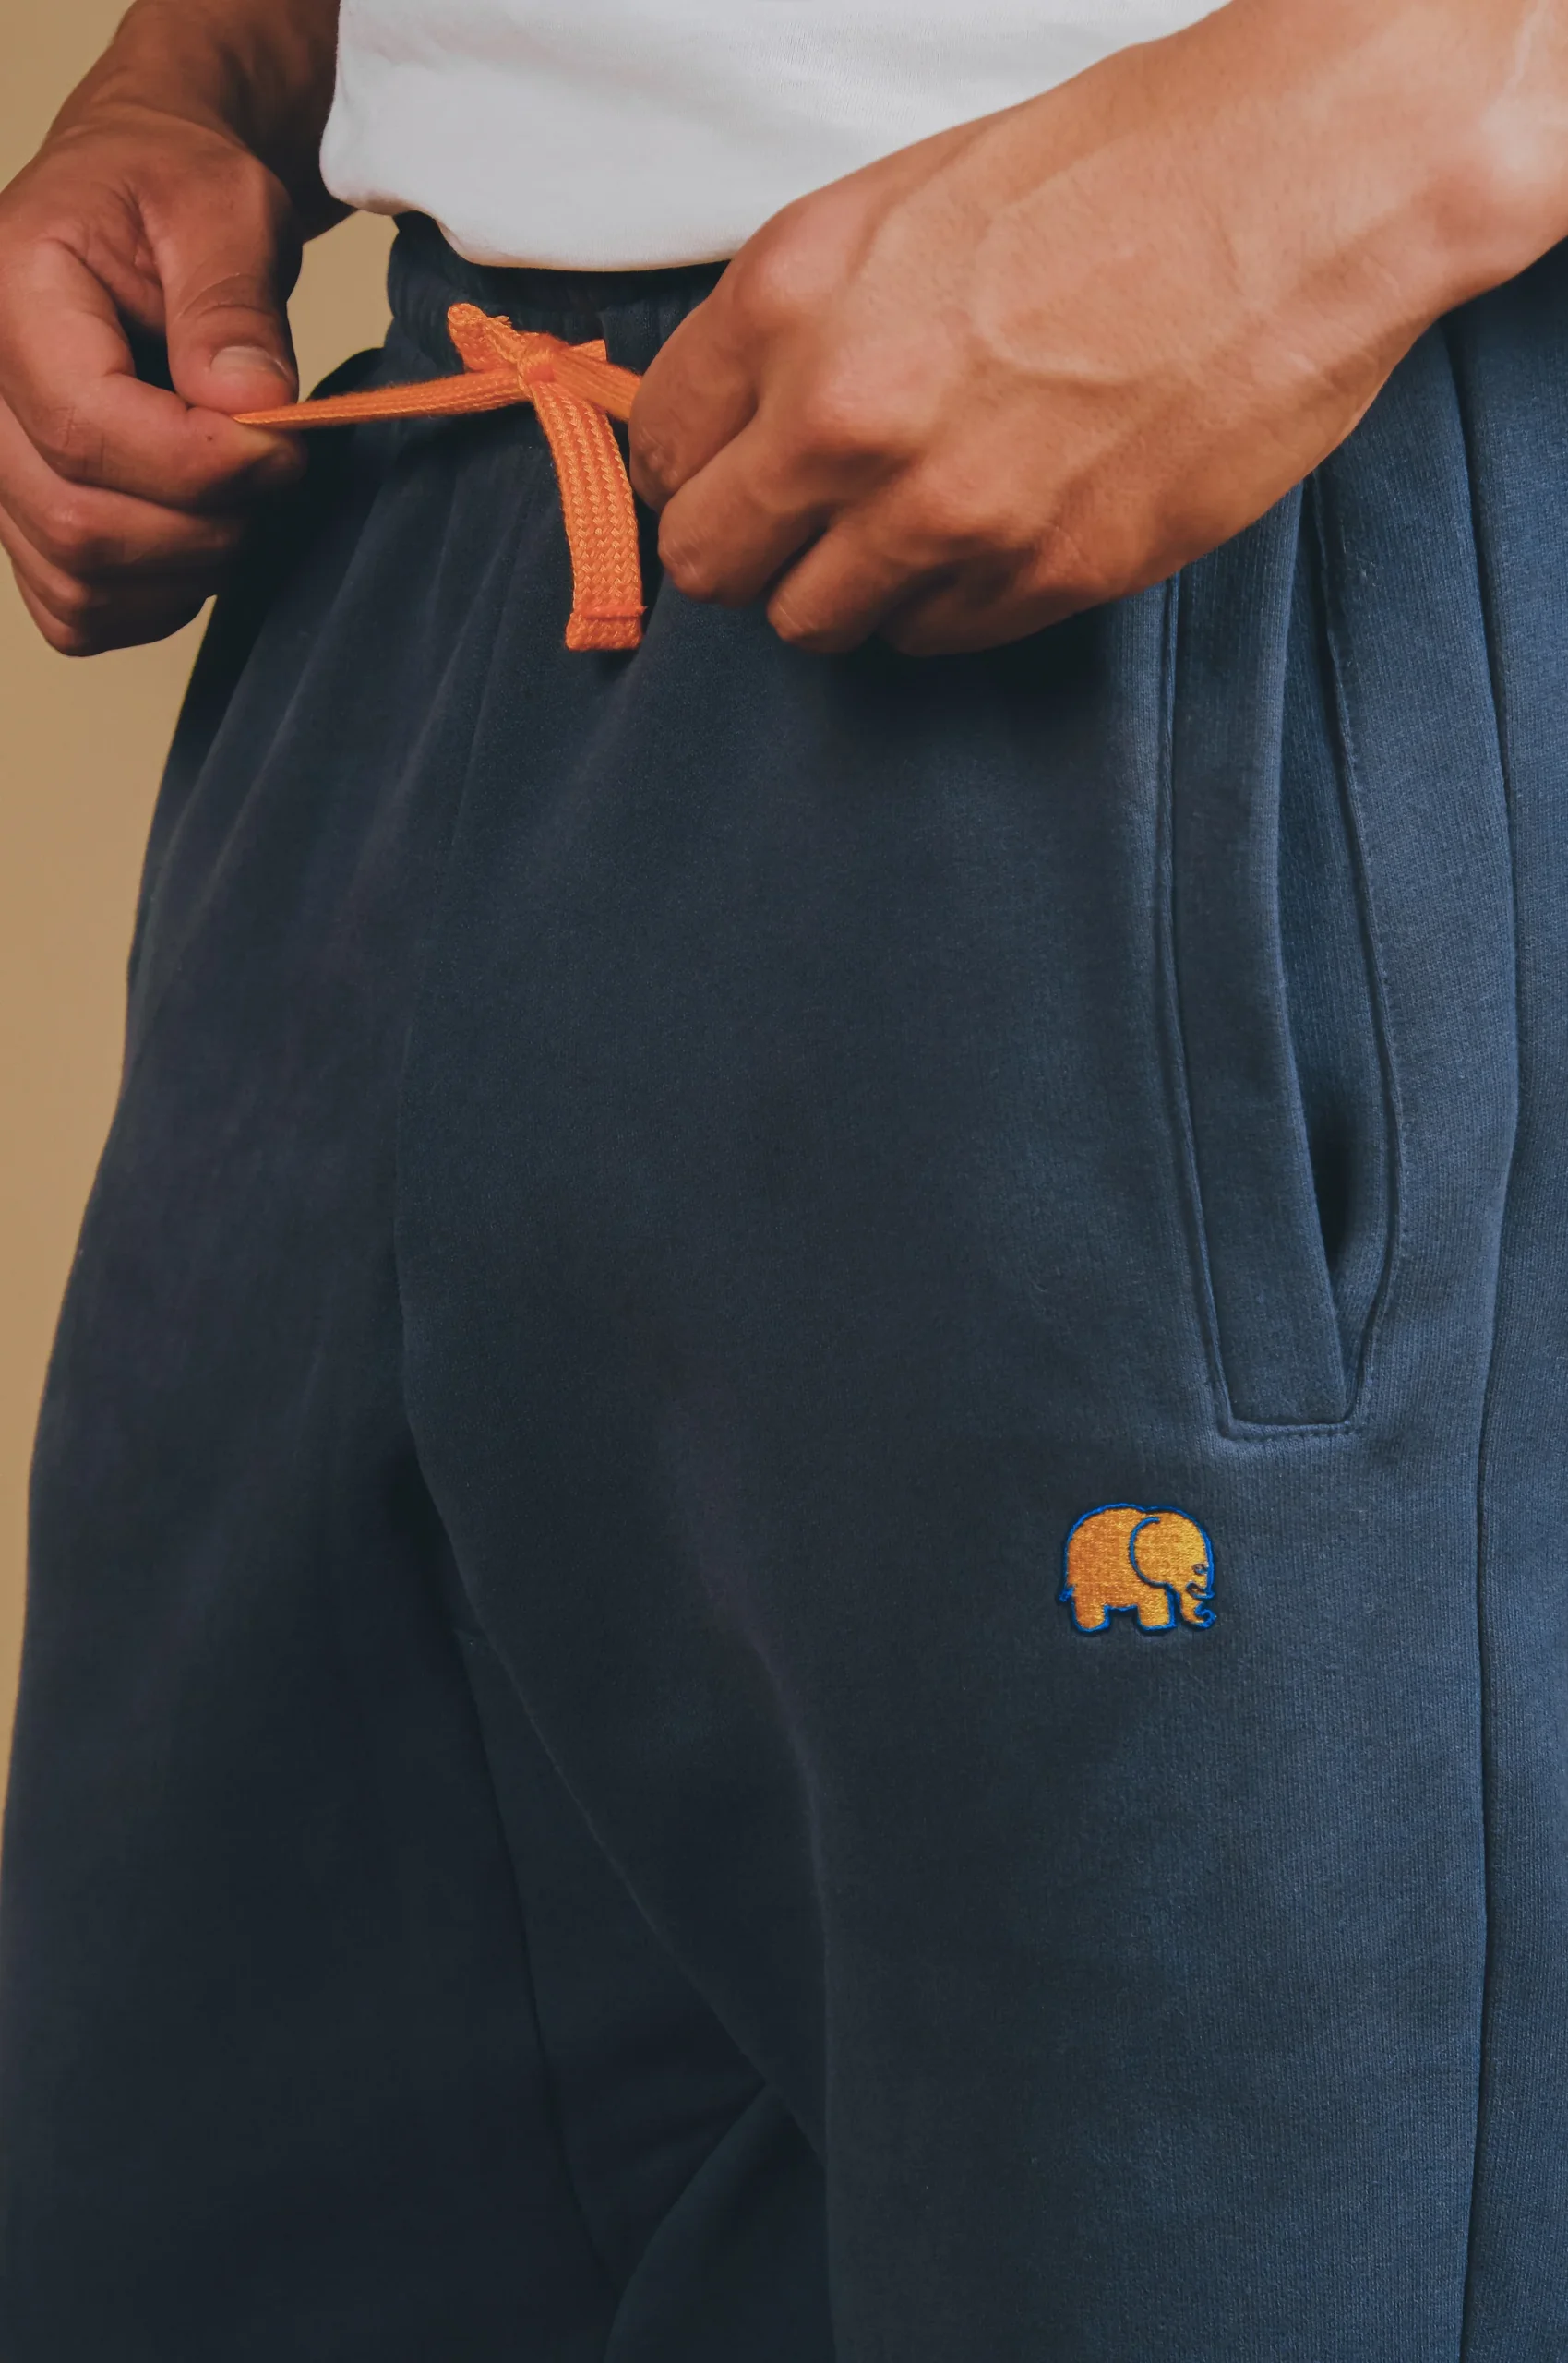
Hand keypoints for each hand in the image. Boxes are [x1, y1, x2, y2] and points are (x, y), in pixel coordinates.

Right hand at [0, 0, 342, 654]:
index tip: (285, 445)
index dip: (203, 464)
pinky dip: (153, 601)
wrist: (149, 201)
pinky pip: (77, 611)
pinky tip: (198, 536)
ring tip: (240, 494)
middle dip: (208, 524)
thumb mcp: (227, 206)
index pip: (89, 428)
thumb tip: (251, 407)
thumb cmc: (179, 191)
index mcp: (13, 293)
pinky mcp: (24, 521)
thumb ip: (234, 302)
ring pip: (80, 582)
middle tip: (276, 470)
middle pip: (81, 524)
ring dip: (188, 566)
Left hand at [631, 0, 1567, 656]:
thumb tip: (742, 412)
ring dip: (846, 587)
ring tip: (915, 523)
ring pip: (815, 624)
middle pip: (712, 566)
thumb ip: (799, 321)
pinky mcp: (1045, 577)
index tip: (731, 470)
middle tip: (802, 522)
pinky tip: (1000, 528)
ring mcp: (948, 514)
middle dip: (746, 548)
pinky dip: (947, 601)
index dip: (696, 467)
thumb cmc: (1116, 169)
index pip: (662, 451)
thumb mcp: (903, 203)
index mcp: (794, 300)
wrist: (1299, 188)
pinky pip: (936, 637)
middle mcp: (848, 421)